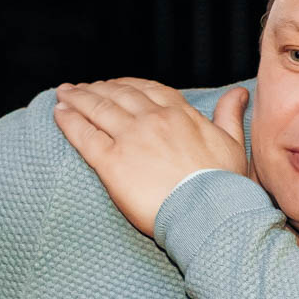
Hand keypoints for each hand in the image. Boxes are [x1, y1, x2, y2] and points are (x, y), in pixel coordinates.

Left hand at [52, 79, 249, 237]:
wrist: (209, 214)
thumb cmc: (224, 186)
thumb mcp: (233, 144)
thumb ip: (229, 115)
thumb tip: (239, 92)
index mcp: (180, 114)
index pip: (148, 90)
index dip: (128, 85)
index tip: (116, 85)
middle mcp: (153, 120)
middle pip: (118, 94)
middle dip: (98, 88)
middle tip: (81, 87)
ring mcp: (131, 139)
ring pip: (98, 109)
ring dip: (77, 98)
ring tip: (64, 94)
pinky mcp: (112, 163)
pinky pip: (84, 135)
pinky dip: (69, 121)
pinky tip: (59, 113)